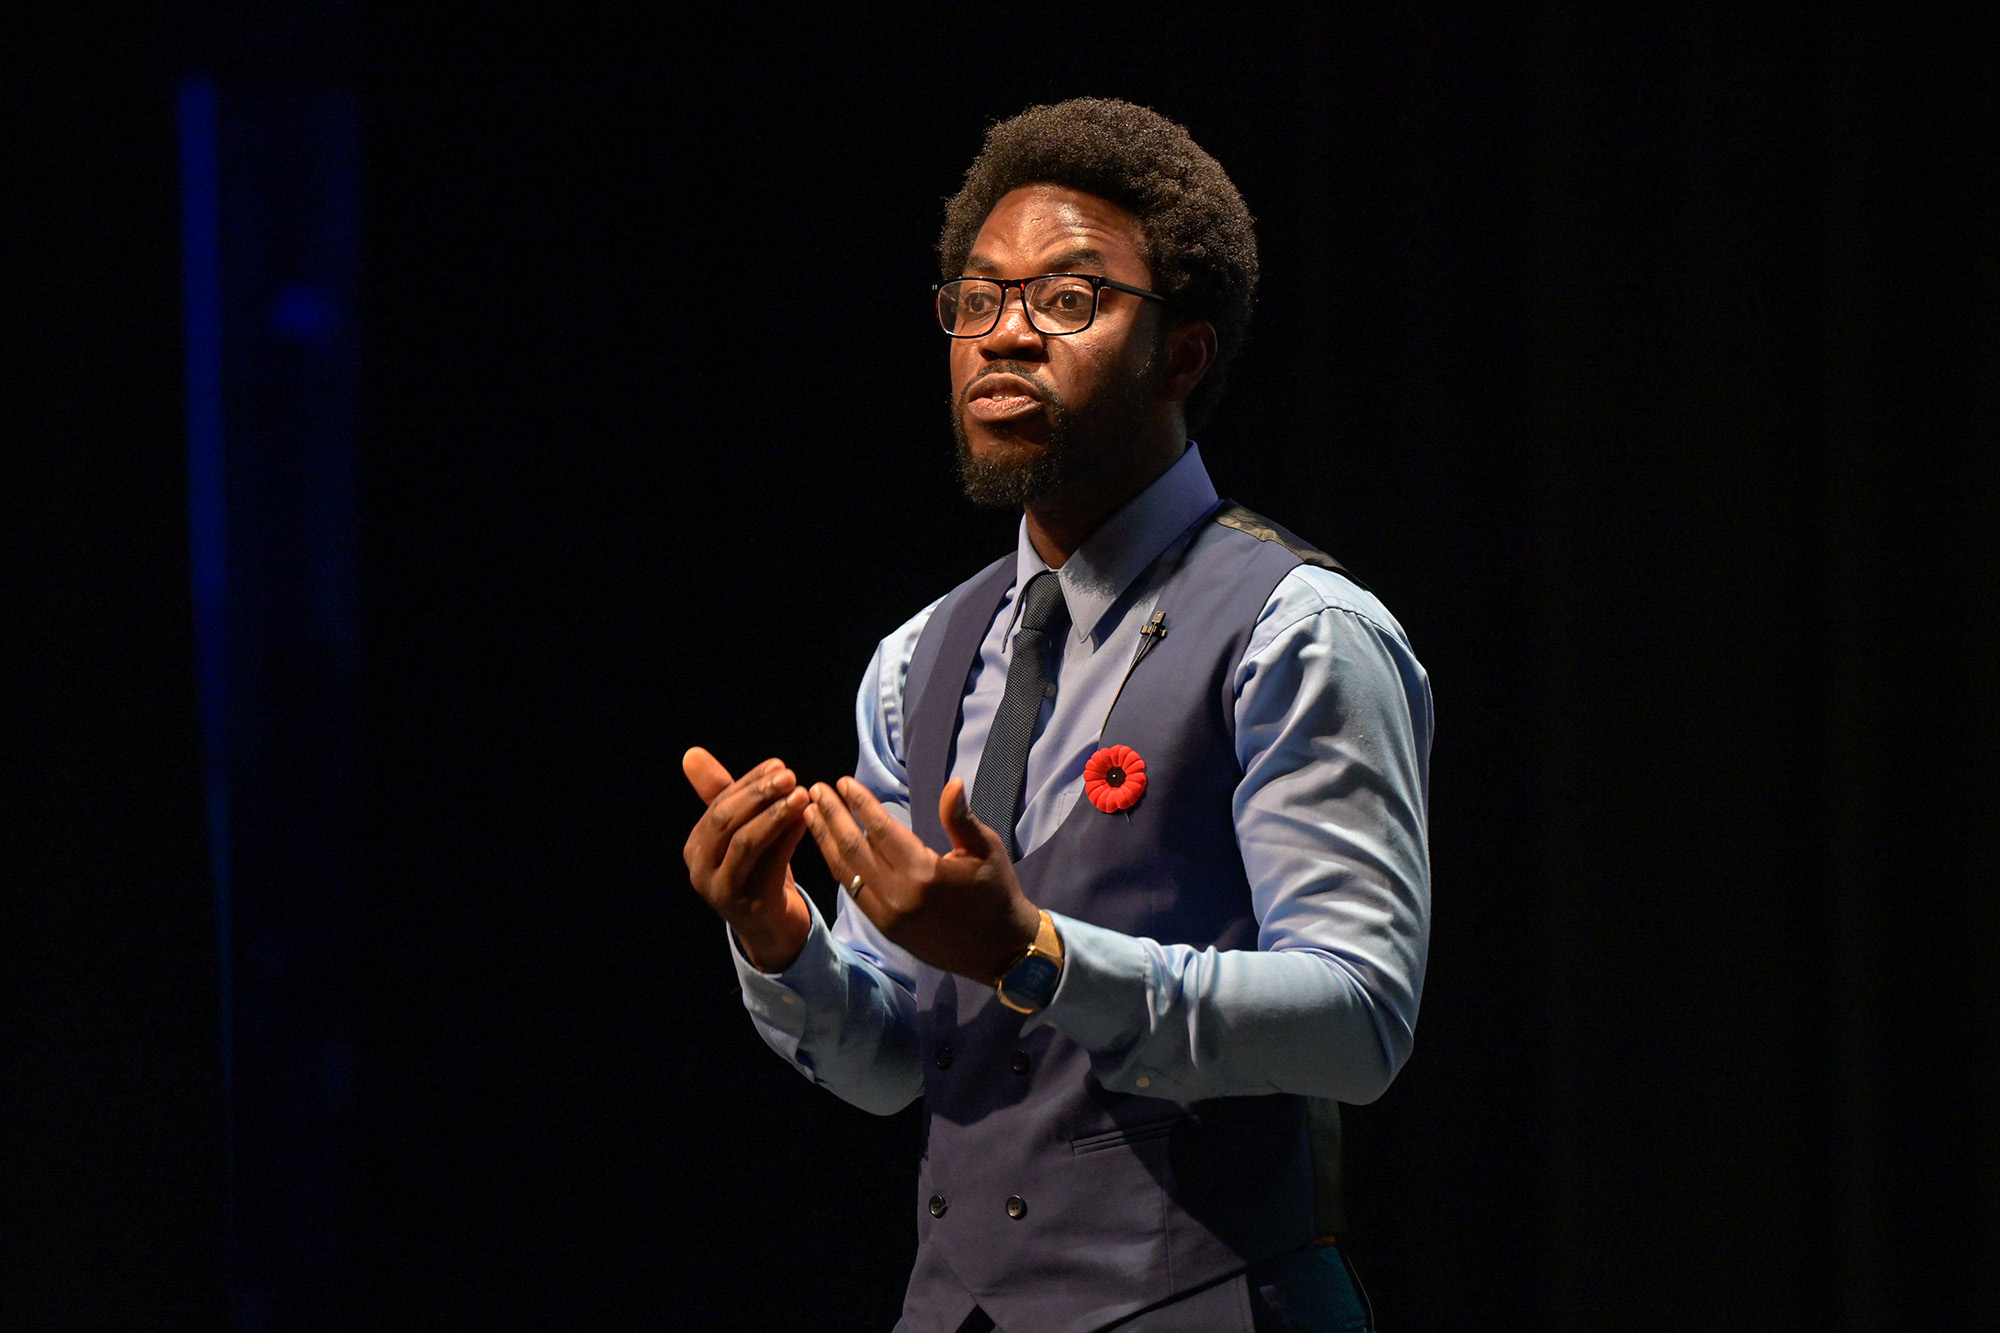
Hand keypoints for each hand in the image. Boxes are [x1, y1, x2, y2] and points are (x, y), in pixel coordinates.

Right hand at [681, 747, 812, 972]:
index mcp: (695, 848)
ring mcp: (723, 890)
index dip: (748, 782)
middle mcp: (700, 870)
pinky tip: (805, 821)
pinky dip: (788, 839)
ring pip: (746, 843)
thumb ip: (722, 795)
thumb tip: (692, 754)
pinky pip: (770, 865)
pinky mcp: (750, 905)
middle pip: (726, 821)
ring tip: (802, 795)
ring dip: (775, 815)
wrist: (772, 929)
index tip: (778, 764)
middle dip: (759, 795)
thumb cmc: (757, 872)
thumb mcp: (740, 832)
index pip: (719, 805)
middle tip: (790, 776)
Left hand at [804, 775, 1040, 985]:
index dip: (860, 803)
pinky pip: (855, 893)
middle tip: (817, 791)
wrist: (1001, 950)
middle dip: (832, 816)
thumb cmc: (997, 892)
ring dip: (825, 841)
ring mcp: (889, 916)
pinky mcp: (886, 930)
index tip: (843, 782)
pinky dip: (839, 868)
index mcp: (924, 872)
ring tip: (811, 814)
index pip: (881, 829)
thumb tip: (952, 783)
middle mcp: (900, 895)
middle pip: (854, 848)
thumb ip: (961, 818)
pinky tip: (829, 849)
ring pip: (847, 872)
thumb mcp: (986, 849)